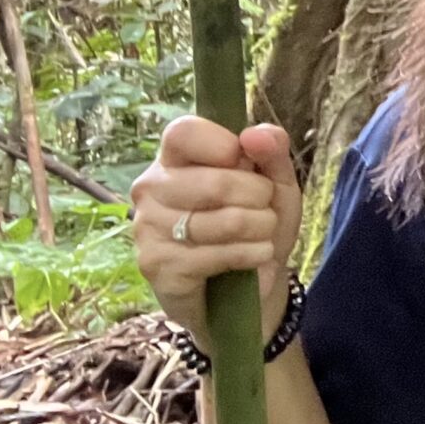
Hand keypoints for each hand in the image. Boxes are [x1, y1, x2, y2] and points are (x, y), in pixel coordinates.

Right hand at [129, 117, 302, 346]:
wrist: (248, 290)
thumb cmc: (256, 223)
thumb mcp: (276, 182)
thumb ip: (272, 150)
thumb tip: (256, 133)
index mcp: (173, 158)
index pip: (183, 132)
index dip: (224, 145)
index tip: (245, 163)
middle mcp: (150, 189)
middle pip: (216, 181)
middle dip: (260, 196)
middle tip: (263, 209)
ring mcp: (148, 229)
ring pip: (225, 221)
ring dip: (261, 228)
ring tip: (260, 233)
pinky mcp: (157, 267)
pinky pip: (219, 254)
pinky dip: (251, 254)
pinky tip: (253, 257)